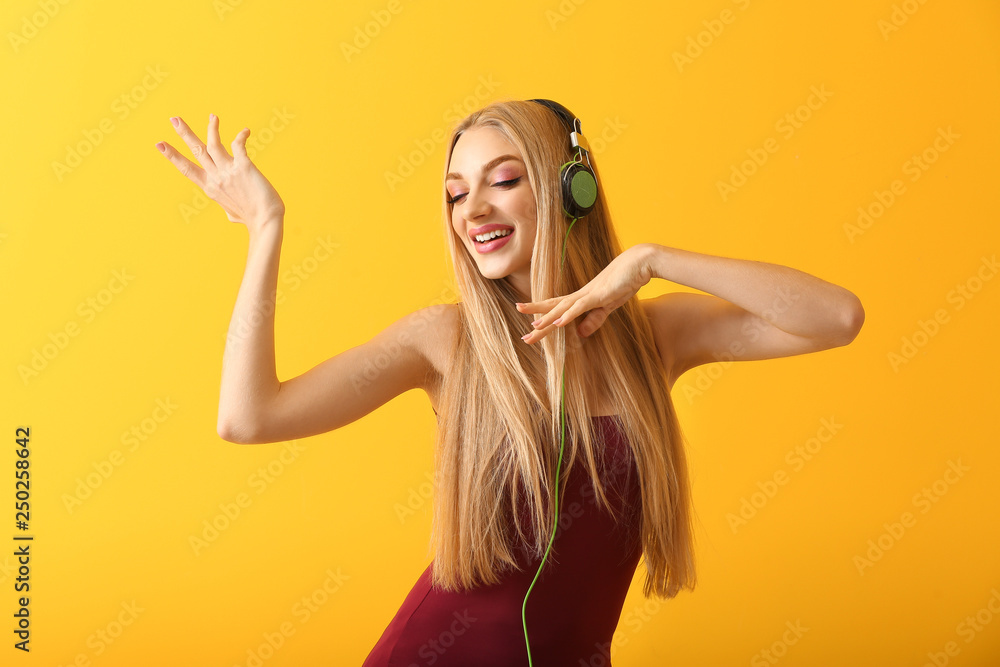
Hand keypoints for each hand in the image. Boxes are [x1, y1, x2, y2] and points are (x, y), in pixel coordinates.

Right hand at [156, 114, 284, 233]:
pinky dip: (241, 136)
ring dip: (211, 128)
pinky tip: (246, 131)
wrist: (265, 222)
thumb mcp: (232, 213)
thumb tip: (230, 213)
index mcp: (210, 188)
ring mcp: (228, 171)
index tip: (159, 144)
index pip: (186, 169)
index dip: (172, 156)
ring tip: (213, 116)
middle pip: (196, 151)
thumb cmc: (252, 218)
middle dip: (184, 134)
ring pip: (213, 144)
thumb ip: (227, 206)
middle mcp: (215, 178)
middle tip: (173, 118)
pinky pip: (238, 145)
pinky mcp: (243, 167)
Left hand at [516, 244, 652, 343]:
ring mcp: (589, 293)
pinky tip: (558, 323)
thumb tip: (580, 333)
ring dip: (547, 318)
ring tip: (533, 329)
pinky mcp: (599, 294)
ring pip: (563, 307)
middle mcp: (581, 295)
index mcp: (582, 298)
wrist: (640, 263)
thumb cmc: (626, 281)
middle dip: (537, 321)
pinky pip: (581, 306)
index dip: (544, 319)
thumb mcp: (609, 305)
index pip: (558, 310)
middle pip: (554, 308)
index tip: (531, 330)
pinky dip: (568, 314)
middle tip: (523, 337)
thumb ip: (595, 319)